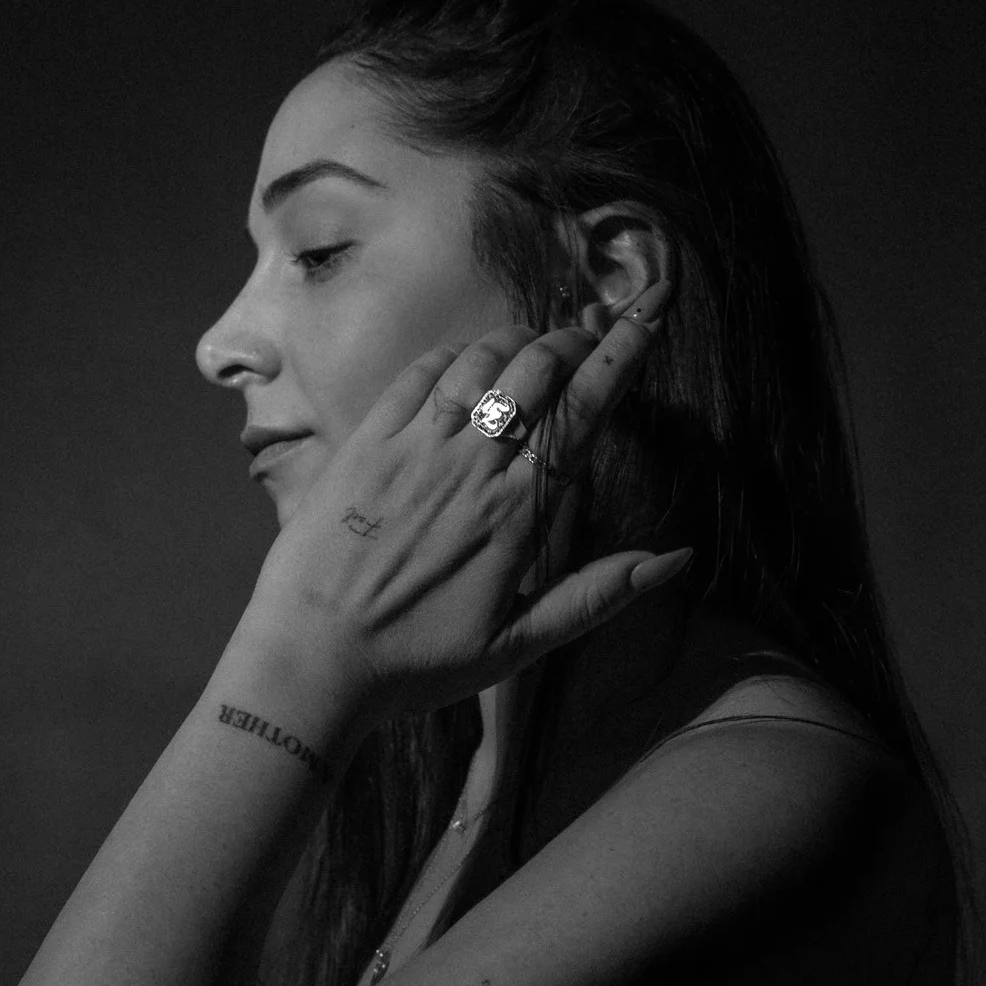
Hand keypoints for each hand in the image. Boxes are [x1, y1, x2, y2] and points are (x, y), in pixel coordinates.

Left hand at [237, 279, 690, 727]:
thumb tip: (676, 557)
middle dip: (569, 342)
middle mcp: (471, 467)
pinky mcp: (365, 443)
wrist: (310, 662)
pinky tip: (465, 359)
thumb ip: (597, 595)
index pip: (582, 413)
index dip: (618, 358)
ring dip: (515, 340)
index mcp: (516, 514)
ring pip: (479, 361)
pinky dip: (453, 354)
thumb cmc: (416, 663)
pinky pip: (417, 374)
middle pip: (535, 370)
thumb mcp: (518, 645)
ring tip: (531, 345)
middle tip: (583, 340)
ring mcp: (414, 448)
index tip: (644, 322)